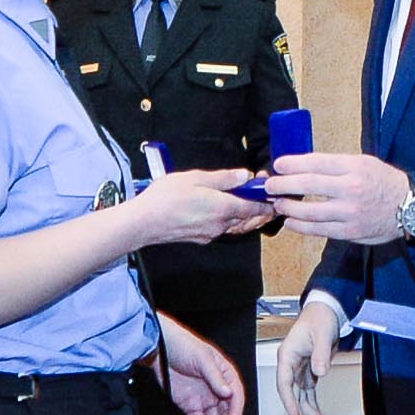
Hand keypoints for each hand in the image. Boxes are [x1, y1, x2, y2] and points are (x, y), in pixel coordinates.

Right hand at [130, 169, 269, 246]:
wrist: (143, 223)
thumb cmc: (165, 199)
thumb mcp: (196, 178)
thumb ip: (224, 178)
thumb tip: (244, 176)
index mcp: (223, 208)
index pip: (256, 208)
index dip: (266, 200)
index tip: (271, 192)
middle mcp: (220, 225)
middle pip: (249, 218)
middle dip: (258, 207)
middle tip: (261, 194)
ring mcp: (210, 234)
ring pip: (236, 226)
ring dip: (245, 215)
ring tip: (246, 202)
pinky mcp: (200, 238)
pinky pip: (222, 230)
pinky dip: (230, 221)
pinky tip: (224, 212)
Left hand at [157, 315, 245, 414]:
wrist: (159, 348)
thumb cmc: (183, 345)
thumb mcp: (203, 358)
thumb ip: (216, 377)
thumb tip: (228, 393)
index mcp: (224, 374)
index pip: (236, 395)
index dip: (235, 411)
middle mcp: (215, 387)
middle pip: (225, 410)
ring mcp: (202, 396)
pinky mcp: (189, 403)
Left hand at [266, 153, 410, 244]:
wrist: (409, 206)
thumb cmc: (384, 182)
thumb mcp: (364, 163)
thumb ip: (336, 165)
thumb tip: (304, 167)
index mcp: (354, 167)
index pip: (316, 163)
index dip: (293, 164)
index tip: (279, 165)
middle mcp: (351, 188)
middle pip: (308, 185)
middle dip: (283, 185)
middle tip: (270, 185)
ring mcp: (350, 212)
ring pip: (309, 211)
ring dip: (288, 207)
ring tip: (278, 203)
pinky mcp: (349, 231)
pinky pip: (318, 230)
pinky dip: (300, 226)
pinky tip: (291, 221)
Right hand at [277, 304, 335, 414]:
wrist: (326, 311)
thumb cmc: (319, 318)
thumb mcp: (322, 334)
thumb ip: (320, 354)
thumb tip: (320, 371)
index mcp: (287, 355)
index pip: (284, 384)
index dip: (289, 402)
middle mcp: (290, 364)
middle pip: (291, 395)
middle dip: (298, 414)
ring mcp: (299, 369)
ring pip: (300, 396)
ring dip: (309, 412)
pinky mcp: (308, 371)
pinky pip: (308, 392)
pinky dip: (314, 404)